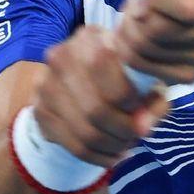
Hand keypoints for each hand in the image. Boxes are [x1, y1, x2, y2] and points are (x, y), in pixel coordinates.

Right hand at [36, 27, 169, 167]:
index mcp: (91, 37)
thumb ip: (154, 101)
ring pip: (85, 131)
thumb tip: (143, 127)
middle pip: (95, 108)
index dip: (128, 97)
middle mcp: (62, 55)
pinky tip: (110, 154)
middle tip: (136, 136)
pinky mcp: (39, 110)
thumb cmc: (124, 80)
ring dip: (111, 146)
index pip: (104, 67)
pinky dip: (97, 156)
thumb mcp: (147, 82)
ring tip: (125, 145)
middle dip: (123, 130)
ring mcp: (46, 84)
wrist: (84, 87)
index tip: (141, 110)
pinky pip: (72, 145)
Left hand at [115, 0, 193, 86]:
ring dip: (128, 30)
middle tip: (135, 4)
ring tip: (135, 18)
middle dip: (135, 14)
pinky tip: (138, 37)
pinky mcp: (192, 76)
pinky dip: (130, 50)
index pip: (187, 8)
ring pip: (147, 48)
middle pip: (161, 29)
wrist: (172, 6)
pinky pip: (144, 66)